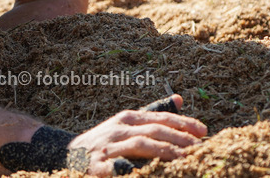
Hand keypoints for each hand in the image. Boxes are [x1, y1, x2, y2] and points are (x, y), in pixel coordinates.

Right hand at [67, 95, 206, 175]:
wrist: (65, 154)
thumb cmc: (104, 140)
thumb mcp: (126, 123)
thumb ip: (153, 112)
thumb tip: (179, 99)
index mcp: (127, 118)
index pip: (160, 117)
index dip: (183, 123)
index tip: (204, 131)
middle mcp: (119, 129)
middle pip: (154, 130)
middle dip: (179, 138)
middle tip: (200, 147)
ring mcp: (109, 147)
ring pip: (142, 146)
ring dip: (165, 152)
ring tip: (185, 159)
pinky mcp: (100, 166)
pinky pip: (122, 167)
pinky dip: (137, 169)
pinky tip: (154, 172)